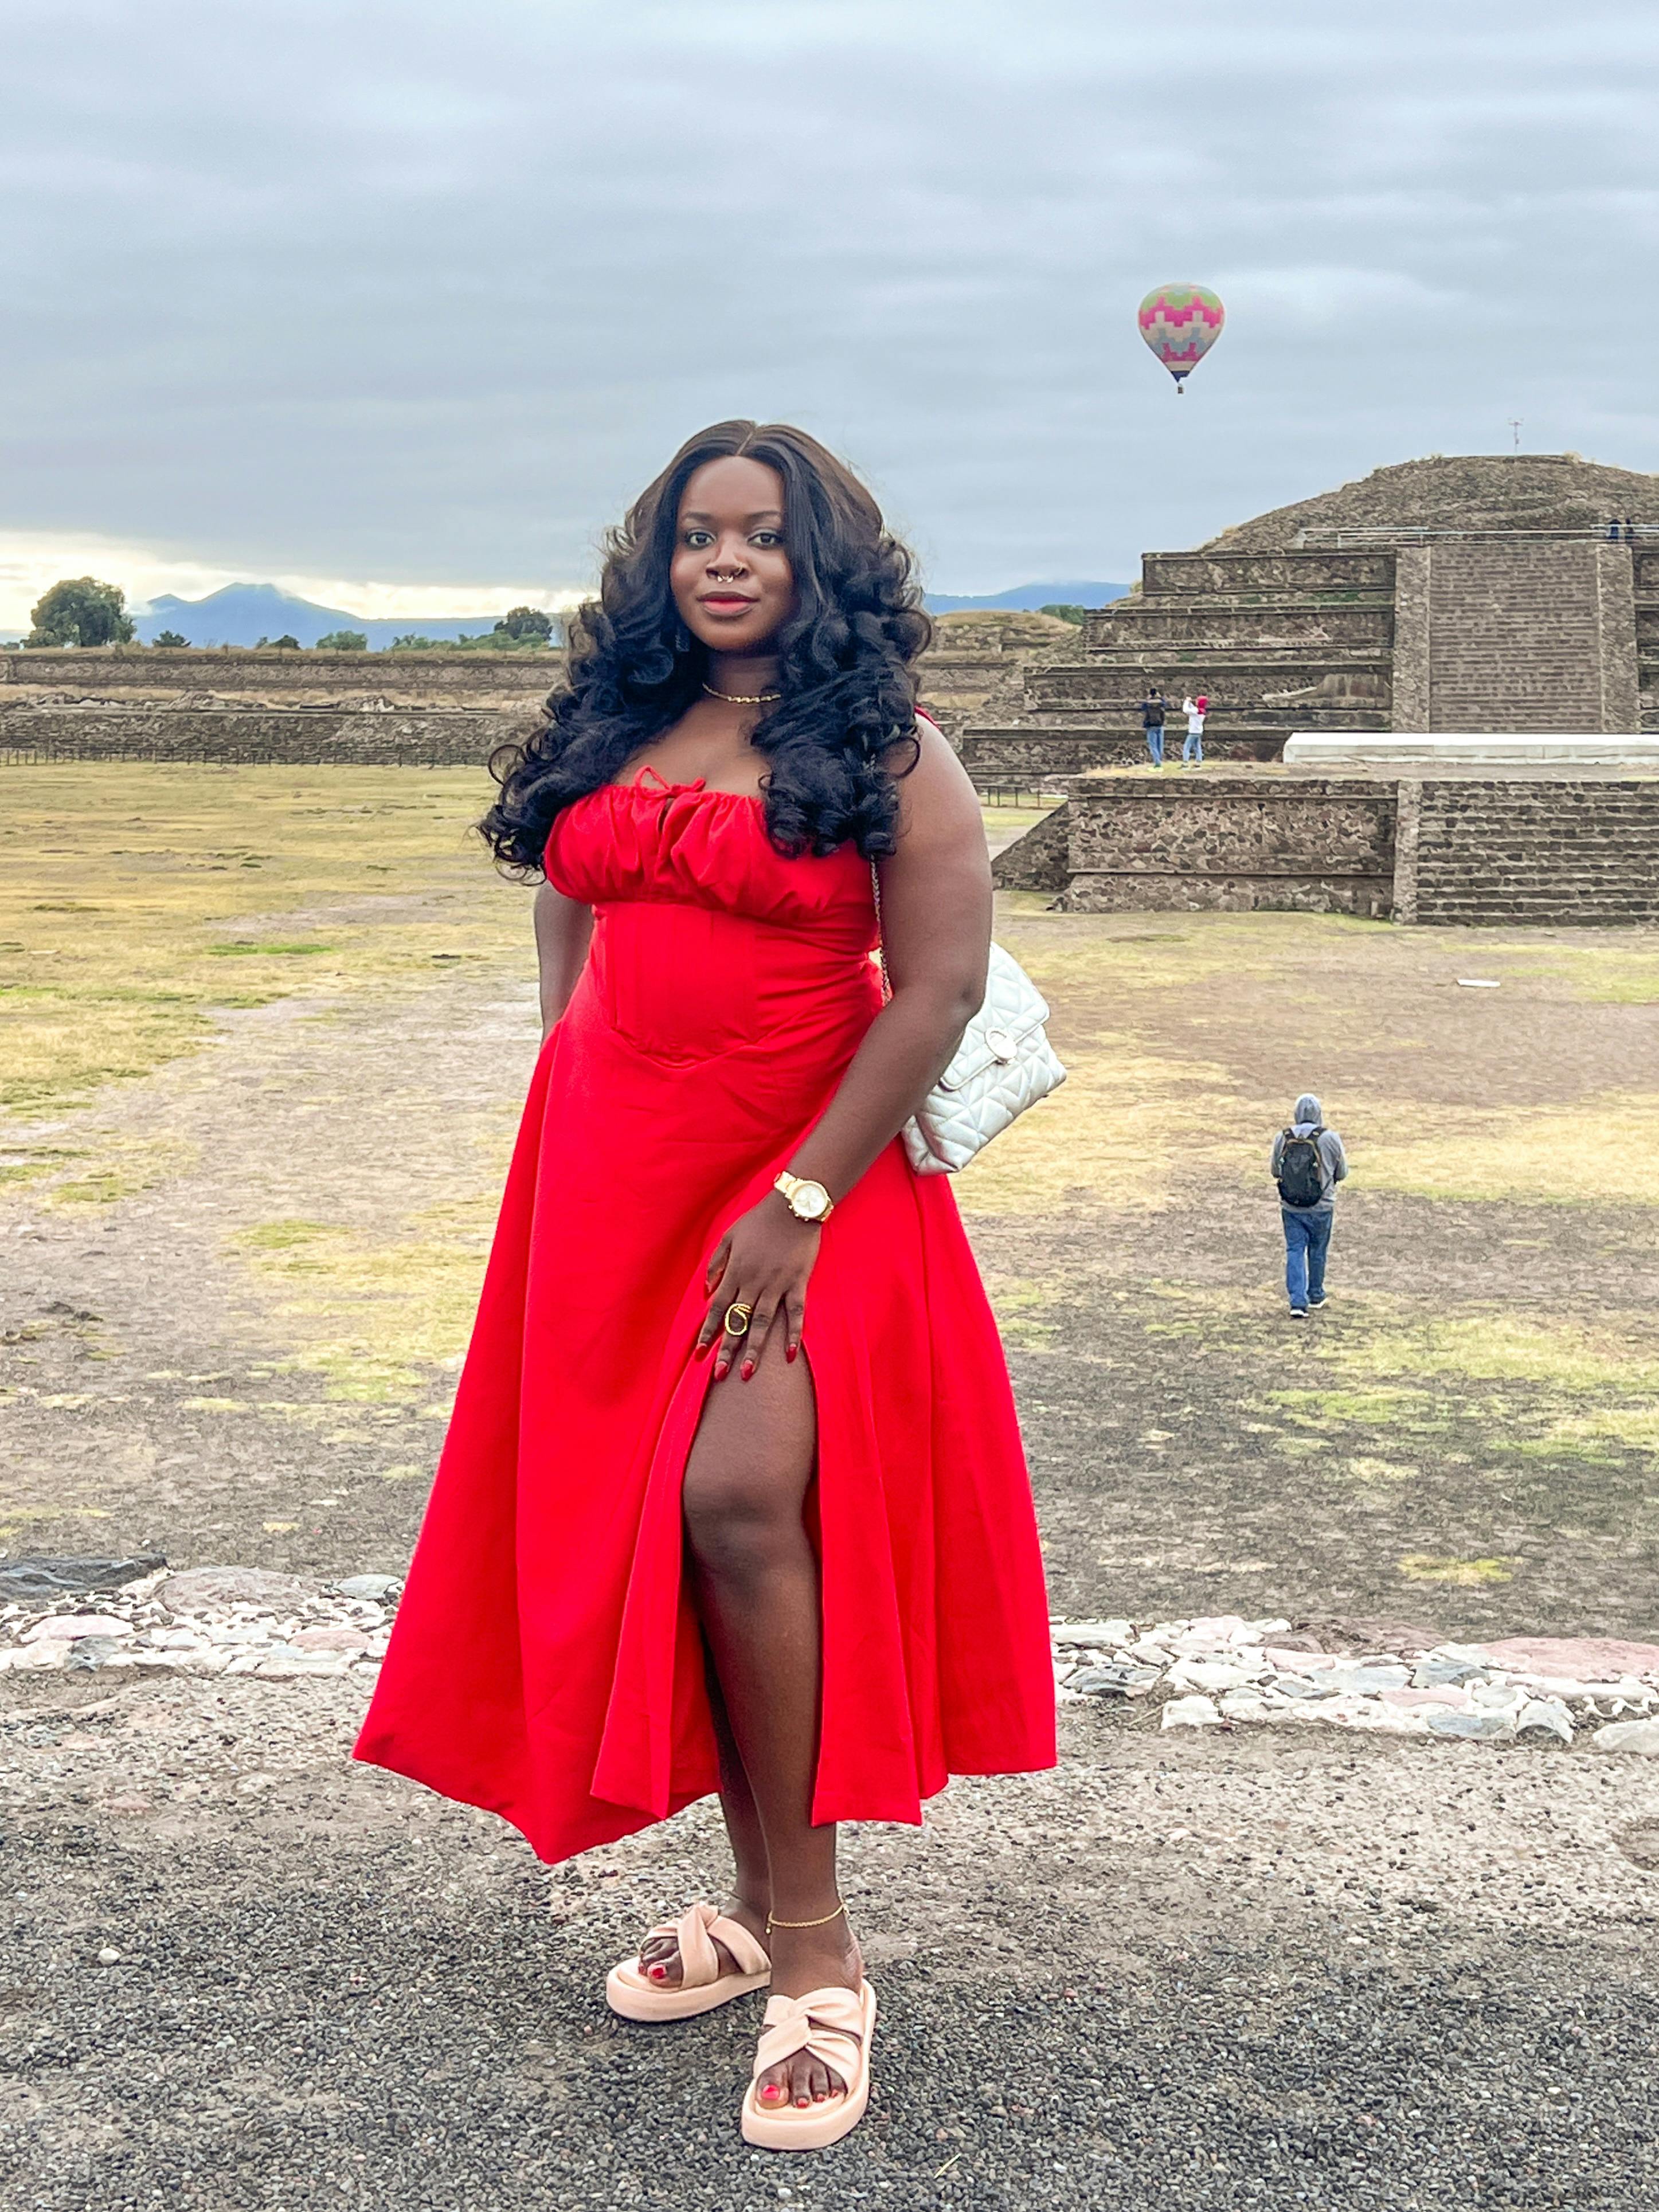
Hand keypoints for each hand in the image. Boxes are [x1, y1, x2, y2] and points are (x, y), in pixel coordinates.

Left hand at [695, 1194, 819, 1380]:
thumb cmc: (759, 1220)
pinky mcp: (798, 1283)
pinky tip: (789, 1355)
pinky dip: (793, 1334)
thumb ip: (716, 1263)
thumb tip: (707, 1290)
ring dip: (754, 1349)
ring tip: (748, 1373)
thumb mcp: (728, 1235)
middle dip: (727, 1349)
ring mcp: (777, 1285)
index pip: (717, 1308)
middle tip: (719, 1374)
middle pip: (737, 1321)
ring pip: (762, 1323)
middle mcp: (753, 1282)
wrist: (793, 1206)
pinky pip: (795, 1313)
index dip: (708, 1332)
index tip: (699, 1354)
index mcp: (735, 1272)